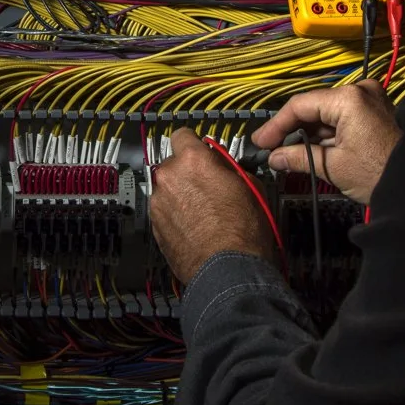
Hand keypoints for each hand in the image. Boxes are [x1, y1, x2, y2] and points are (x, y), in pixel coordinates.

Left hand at [148, 129, 279, 282]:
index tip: (200, 153)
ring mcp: (158, 202)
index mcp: (193, 160)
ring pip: (168, 189)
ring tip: (203, 214)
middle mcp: (169, 177)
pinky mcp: (154, 226)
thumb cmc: (243, 230)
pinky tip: (194, 228)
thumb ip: (229, 168)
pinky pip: (164, 211)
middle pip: (174, 165)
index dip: (193, 145)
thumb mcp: (250, 186)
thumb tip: (224, 166)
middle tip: (208, 188)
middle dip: (188, 174)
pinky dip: (175, 216)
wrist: (228, 269)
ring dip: (180, 196)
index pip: (182, 135)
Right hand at [251, 80, 401, 203]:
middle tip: (270, 149)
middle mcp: (361, 91)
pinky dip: (327, 135)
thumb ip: (298, 158)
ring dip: (309, 134)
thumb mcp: (333, 167)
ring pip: (328, 114)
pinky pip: (344, 119)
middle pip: (314, 108)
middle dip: (292, 131)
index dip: (276, 125)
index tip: (261, 142)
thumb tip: (274, 158)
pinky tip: (311, 150)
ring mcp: (372, 100)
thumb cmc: (381, 175)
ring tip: (288, 154)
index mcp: (349, 99)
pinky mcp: (377, 113)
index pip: (300, 105)